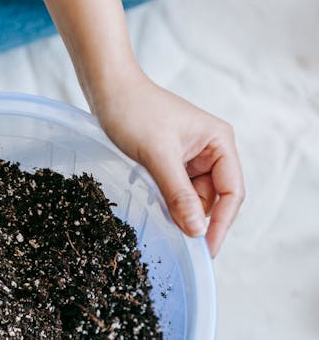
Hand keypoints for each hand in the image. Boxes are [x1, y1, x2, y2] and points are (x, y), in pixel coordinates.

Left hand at [93, 65, 244, 255]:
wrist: (108, 89)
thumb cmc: (134, 110)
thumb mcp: (158, 156)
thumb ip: (179, 195)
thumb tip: (197, 231)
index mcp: (219, 142)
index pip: (232, 192)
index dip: (221, 224)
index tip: (206, 251)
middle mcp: (211, 150)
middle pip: (213, 200)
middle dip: (195, 218)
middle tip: (177, 240)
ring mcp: (192, 158)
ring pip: (193, 199)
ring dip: (178, 210)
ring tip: (157, 210)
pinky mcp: (173, 163)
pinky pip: (177, 192)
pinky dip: (167, 202)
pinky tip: (153, 203)